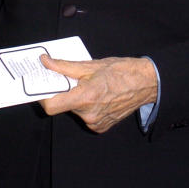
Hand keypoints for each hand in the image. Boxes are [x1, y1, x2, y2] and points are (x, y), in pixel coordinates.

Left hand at [38, 56, 156, 133]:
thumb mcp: (90, 64)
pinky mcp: (101, 127)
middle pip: (64, 105)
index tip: (42, 86)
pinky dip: (87, 107)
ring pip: (75, 110)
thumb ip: (64, 66)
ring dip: (76, 99)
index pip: (52, 106)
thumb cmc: (121, 71)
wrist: (146, 83)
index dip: (43, 97)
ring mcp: (96, 123)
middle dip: (63, 92)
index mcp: (86, 97)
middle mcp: (89, 114)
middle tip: (70, 80)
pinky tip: (99, 97)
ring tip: (89, 86)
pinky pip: (86, 117)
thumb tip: (46, 61)